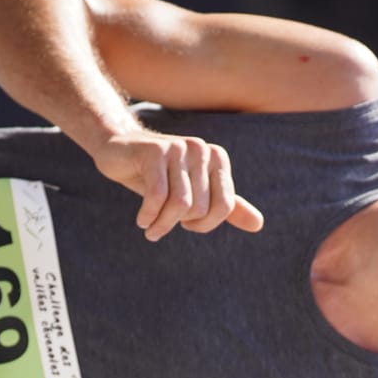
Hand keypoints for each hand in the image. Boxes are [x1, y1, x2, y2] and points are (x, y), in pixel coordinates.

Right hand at [90, 130, 265, 240]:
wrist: (118, 150)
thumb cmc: (158, 175)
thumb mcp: (194, 192)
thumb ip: (226, 207)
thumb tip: (259, 225)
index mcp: (217, 158)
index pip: (225, 207)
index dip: (204, 225)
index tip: (186, 224)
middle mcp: (201, 149)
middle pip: (200, 208)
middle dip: (179, 224)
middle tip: (161, 224)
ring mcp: (179, 148)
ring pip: (180, 204)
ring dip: (161, 225)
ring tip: (150, 229)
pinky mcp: (154, 151)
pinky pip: (158, 196)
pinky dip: (149, 215)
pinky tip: (141, 221)